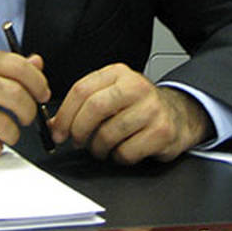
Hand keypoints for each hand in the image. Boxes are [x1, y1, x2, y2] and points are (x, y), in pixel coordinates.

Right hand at [0, 46, 50, 157]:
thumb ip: (1, 65)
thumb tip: (37, 63)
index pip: (17, 65)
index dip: (38, 82)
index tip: (43, 94)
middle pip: (15, 95)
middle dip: (29, 111)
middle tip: (27, 118)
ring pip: (4, 124)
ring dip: (13, 134)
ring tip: (7, 133)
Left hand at [49, 63, 212, 163]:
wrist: (178, 114)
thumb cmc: (138, 107)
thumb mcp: (111, 95)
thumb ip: (83, 105)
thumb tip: (53, 124)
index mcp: (118, 73)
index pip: (82, 89)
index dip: (64, 114)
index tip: (57, 131)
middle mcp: (136, 86)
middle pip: (94, 108)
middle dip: (79, 131)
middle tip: (77, 141)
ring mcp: (151, 108)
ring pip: (108, 134)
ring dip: (98, 148)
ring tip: (102, 147)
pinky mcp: (162, 131)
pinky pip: (127, 152)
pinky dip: (119, 157)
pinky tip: (124, 150)